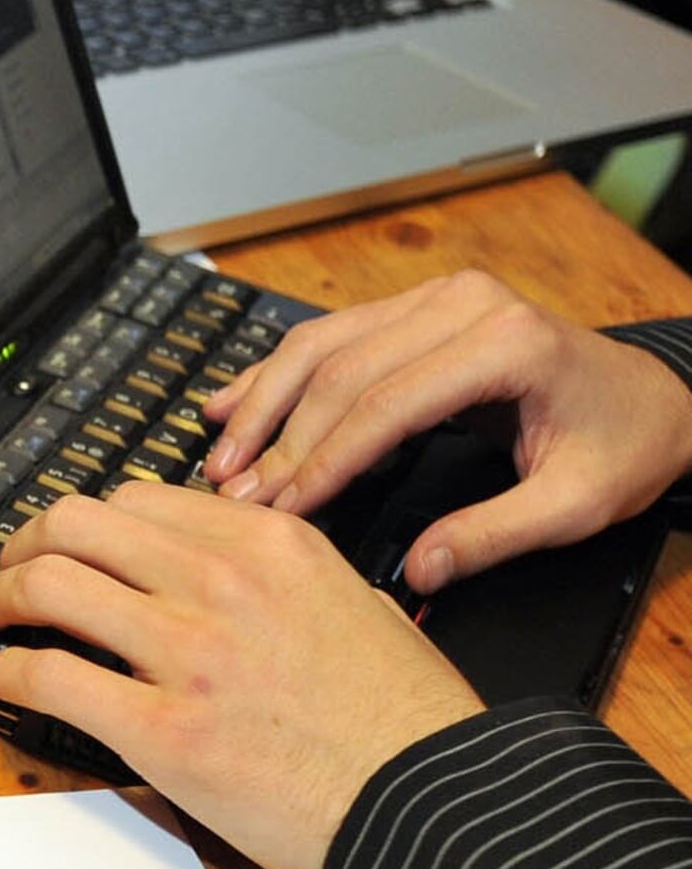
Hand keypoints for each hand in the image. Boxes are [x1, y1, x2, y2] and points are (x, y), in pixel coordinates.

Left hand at [0, 484, 481, 868]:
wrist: (439, 812)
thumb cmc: (411, 724)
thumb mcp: (357, 603)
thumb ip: (281, 574)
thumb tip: (223, 565)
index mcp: (271, 544)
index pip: (139, 499)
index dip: (88, 523)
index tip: (69, 545)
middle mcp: (222, 582)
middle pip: (75, 523)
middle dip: (25, 543)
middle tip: (8, 572)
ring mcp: (189, 654)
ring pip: (49, 584)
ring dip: (0, 598)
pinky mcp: (164, 731)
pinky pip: (51, 677)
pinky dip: (11, 673)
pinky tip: (8, 681)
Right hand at [199, 270, 691, 593]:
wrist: (656, 396)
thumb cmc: (624, 445)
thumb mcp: (576, 505)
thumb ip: (494, 535)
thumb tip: (419, 572)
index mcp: (505, 344)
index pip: (386, 404)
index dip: (325, 460)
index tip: (283, 509)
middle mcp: (462, 304)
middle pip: (341, 371)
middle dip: (282, 439)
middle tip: (238, 496)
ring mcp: (435, 296)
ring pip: (321, 345)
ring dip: (263, 403)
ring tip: (221, 457)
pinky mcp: (418, 305)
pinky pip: (331, 334)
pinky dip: (277, 372)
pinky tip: (230, 401)